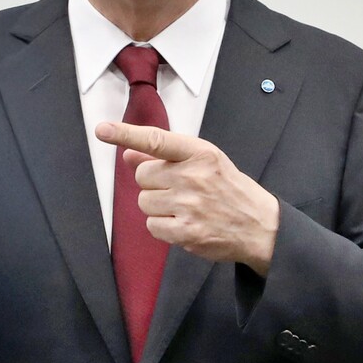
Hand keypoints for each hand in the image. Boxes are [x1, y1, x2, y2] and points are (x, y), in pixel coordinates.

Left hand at [95, 121, 279, 275]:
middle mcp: (194, 176)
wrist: (259, 225)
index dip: (126, 134)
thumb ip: (165, 156)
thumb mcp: (204, 161)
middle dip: (153, 183)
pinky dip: (162, 226)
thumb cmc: (227, 188)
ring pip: (145, 202)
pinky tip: (183, 223)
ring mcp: (190, 205)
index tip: (102, 130)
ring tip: (183, 207)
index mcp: (200, 152)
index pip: (156, 139)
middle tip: (177, 188)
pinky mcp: (187, 232)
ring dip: (157, 206)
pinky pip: (152, 225)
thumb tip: (128, 154)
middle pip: (143, 176)